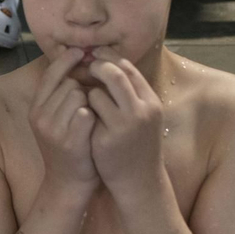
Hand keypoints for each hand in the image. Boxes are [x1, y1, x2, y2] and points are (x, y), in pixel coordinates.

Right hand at [30, 47, 99, 191]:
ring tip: (91, 118)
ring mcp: (54, 129)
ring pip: (80, 95)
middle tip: (88, 103)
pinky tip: (96, 127)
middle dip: (83, 88)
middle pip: (69, 83)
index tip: (82, 51)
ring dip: (91, 102)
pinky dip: (96, 116)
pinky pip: (88, 112)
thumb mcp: (54, 120)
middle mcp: (40, 117)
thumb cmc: (67, 146)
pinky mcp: (70, 139)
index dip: (67, 60)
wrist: (69, 183)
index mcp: (35, 109)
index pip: (50, 74)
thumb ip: (59, 94)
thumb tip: (74, 60)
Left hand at [85, 56, 165, 197]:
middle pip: (115, 75)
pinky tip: (84, 117)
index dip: (110, 58)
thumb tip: (112, 63)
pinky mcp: (105, 139)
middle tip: (87, 66)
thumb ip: (132, 93)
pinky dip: (83, 111)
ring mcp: (123, 126)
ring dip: (88, 92)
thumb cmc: (138, 144)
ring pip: (96, 93)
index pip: (129, 69)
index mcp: (151, 102)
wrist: (139, 179)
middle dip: (97, 67)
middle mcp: (140, 111)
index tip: (96, 53)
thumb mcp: (144, 116)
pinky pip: (86, 114)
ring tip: (89, 100)